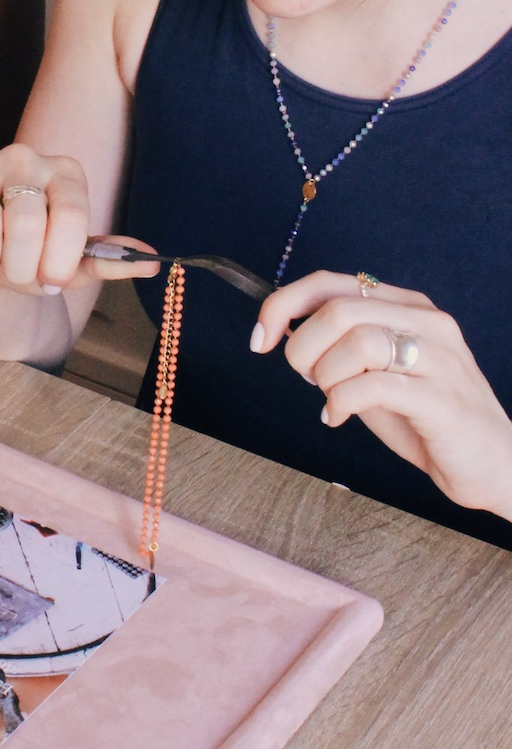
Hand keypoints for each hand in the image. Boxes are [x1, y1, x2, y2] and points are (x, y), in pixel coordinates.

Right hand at [0, 142, 113, 292]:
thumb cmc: (37, 256)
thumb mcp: (74, 264)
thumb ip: (108, 262)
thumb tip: (151, 264)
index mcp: (67, 174)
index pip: (70, 215)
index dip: (60, 259)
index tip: (54, 282)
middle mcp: (26, 159)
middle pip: (25, 223)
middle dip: (21, 266)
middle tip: (19, 272)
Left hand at [254, 271, 511, 519]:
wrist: (495, 465)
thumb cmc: (427, 419)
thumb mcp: (374, 375)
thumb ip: (339, 351)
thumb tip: (285, 334)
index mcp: (406, 307)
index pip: (331, 283)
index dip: (283, 305)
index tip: (260, 339)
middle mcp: (426, 322)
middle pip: (339, 310)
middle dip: (302, 346)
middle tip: (304, 378)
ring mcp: (438, 358)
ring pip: (356, 341)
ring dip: (325, 374)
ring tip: (330, 398)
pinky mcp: (442, 399)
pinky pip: (374, 386)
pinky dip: (341, 402)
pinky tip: (337, 417)